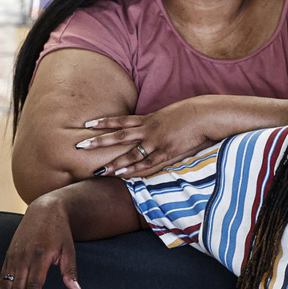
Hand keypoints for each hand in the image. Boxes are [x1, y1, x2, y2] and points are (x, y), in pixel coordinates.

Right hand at [0, 196, 81, 288]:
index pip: (34, 283)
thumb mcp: (69, 249)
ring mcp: (14, 256)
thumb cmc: (60, 232)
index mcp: (41, 256)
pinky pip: (2, 277)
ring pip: (7, 285)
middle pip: (18, 288)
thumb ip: (70, 271)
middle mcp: (24, 257)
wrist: (44, 210)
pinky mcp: (8, 255)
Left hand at [75, 97, 217, 177]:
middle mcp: (149, 129)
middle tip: (81, 146)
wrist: (206, 115)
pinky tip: (122, 175)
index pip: (121, 121)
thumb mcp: (172, 114)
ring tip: (99, 170)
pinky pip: (148, 163)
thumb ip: (160, 121)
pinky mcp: (168, 152)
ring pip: (130, 153)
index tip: (88, 124)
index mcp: (150, 118)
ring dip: (114, 162)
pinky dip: (134, 170)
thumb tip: (153, 125)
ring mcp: (157, 141)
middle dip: (99, 142)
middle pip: (119, 136)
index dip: (104, 123)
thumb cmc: (193, 113)